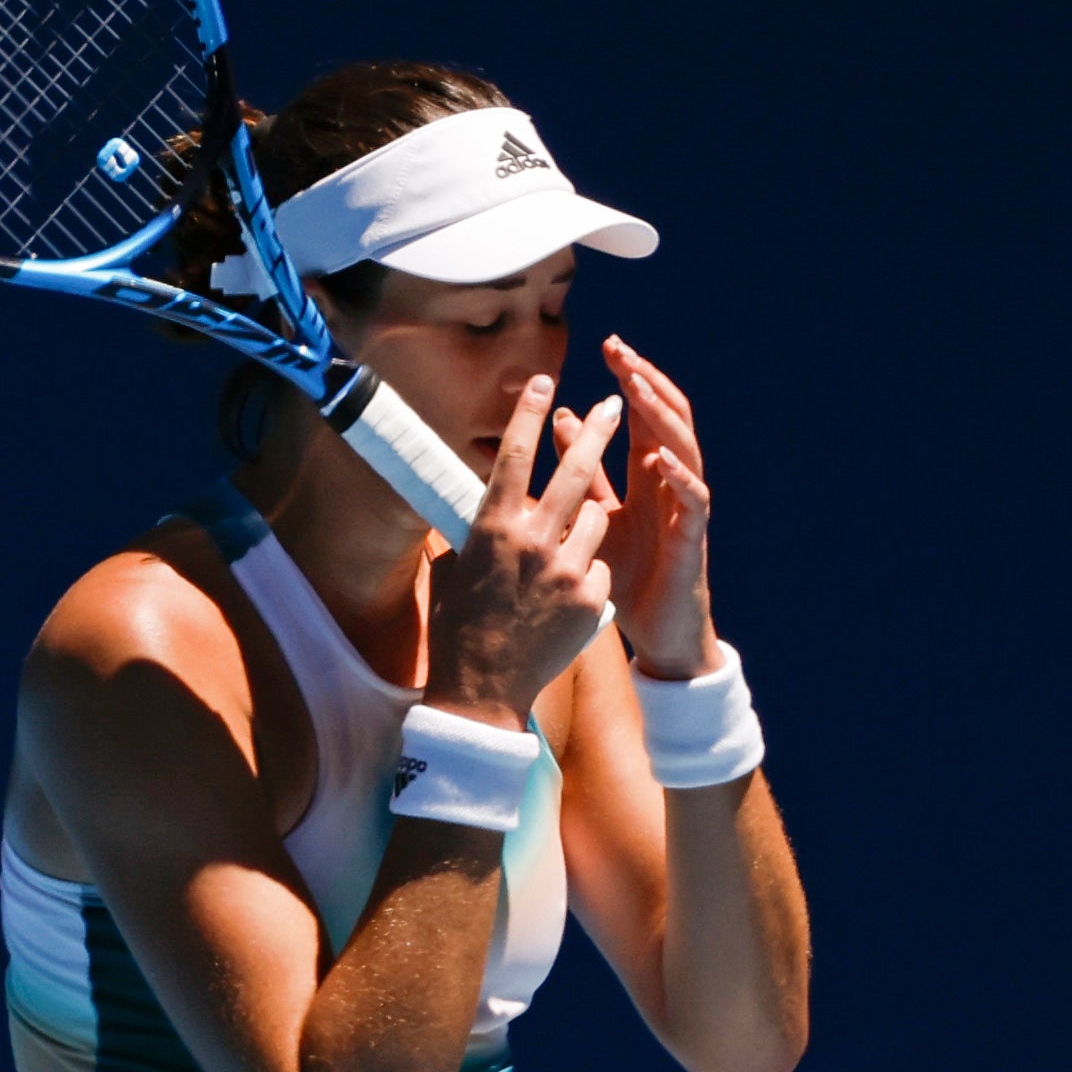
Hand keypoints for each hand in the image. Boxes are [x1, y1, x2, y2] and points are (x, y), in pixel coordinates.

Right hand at [426, 376, 621, 725]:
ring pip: (594, 519)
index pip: (515, 454)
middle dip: (597, 431)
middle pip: (576, 470)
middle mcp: (531, 541)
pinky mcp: (590, 598)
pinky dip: (588, 575)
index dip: (530, 413)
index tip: (544, 380)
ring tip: (563, 548)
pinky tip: (562, 601)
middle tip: (614, 404)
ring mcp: (565, 569)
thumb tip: (479, 505)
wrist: (482, 690)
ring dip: (587, 523)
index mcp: (492, 527)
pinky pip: (599, 567)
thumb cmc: (460, 628)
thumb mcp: (457, 569)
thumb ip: (477, 533)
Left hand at [555, 335, 718, 679]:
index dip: (630, 378)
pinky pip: (694, 501)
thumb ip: (583, 470)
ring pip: (684, 449)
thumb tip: (562, 416)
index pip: (643, 414)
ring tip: (637, 388)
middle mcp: (671, 484)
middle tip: (620, 351)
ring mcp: (685, 510)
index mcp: (647, 475)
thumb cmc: (626, 576)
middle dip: (646, 382)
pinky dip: (679, 476)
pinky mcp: (692, 541)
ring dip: (661, 417)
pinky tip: (660, 456)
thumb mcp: (593, 515)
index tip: (607, 346)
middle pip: (668, 419)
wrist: (653, 636)